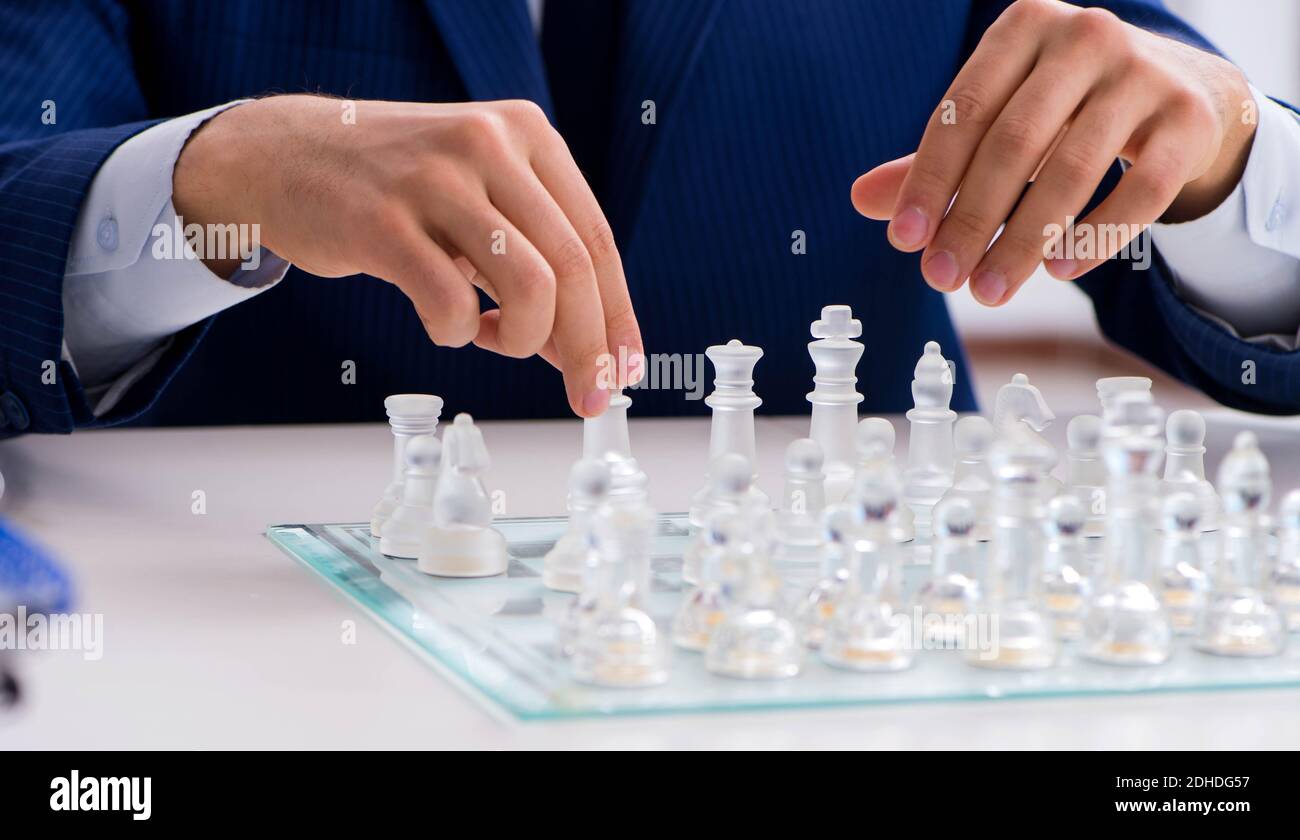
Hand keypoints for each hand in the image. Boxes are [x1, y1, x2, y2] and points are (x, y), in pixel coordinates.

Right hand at [173, 95, 641, 416]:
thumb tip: (582, 350)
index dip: (618, 316)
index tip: (624, 372)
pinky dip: (456, 335)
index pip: (596, 240)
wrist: (282, 155)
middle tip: (586, 399)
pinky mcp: (382, 221)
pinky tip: (445, 323)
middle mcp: (489, 145)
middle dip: (588, 350)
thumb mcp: (478, 197)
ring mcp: (436, 179)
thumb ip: (533, 258)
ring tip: (491, 337)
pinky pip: (452, 306)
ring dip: (520, 340)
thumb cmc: (395, 189)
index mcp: (527, 134)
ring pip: (530, 288)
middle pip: (573, 269)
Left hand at [851, 0, 1255, 305]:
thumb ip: (938, 159)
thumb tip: (860, 199)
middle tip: (940, 278)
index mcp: (1023, 27)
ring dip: (1023, 241)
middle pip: (1013, 144)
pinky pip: (1139, 191)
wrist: (1184, 91)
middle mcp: (1084, 36)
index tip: (904, 241)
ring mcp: (1143, 73)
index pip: (963, 111)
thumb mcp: (1001, 119)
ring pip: (1072, 170)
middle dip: (971, 220)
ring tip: (988, 291)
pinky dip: (1096, 235)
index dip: (929, 180)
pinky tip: (1058, 272)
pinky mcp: (1188, 118)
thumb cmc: (1067, 109)